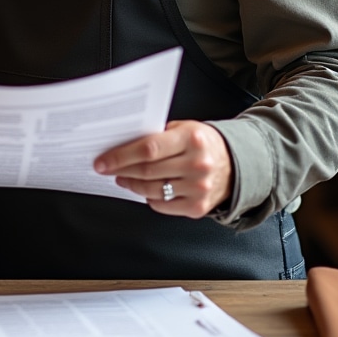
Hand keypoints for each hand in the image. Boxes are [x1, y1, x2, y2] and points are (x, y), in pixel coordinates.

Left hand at [93, 120, 232, 217]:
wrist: (235, 164)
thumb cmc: (202, 143)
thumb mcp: (184, 128)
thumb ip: (158, 135)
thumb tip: (122, 144)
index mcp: (192, 139)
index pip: (148, 149)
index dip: (121, 156)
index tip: (102, 160)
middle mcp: (197, 164)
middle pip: (147, 171)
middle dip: (121, 170)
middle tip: (106, 168)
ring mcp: (199, 188)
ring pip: (152, 190)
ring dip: (131, 184)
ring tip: (122, 178)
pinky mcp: (198, 207)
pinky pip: (162, 205)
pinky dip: (148, 197)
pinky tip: (143, 188)